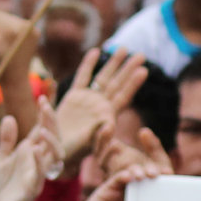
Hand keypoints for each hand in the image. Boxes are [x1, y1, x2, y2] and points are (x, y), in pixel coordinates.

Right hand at [47, 49, 149, 165]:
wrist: (56, 150)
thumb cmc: (73, 151)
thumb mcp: (89, 144)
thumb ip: (99, 133)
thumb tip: (109, 124)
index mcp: (107, 116)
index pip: (123, 96)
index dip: (133, 83)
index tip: (144, 70)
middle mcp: (100, 105)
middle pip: (117, 83)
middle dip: (128, 68)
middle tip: (141, 54)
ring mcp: (88, 99)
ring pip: (103, 77)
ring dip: (113, 63)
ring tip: (123, 48)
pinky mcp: (74, 96)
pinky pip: (82, 77)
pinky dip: (88, 64)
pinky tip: (96, 51)